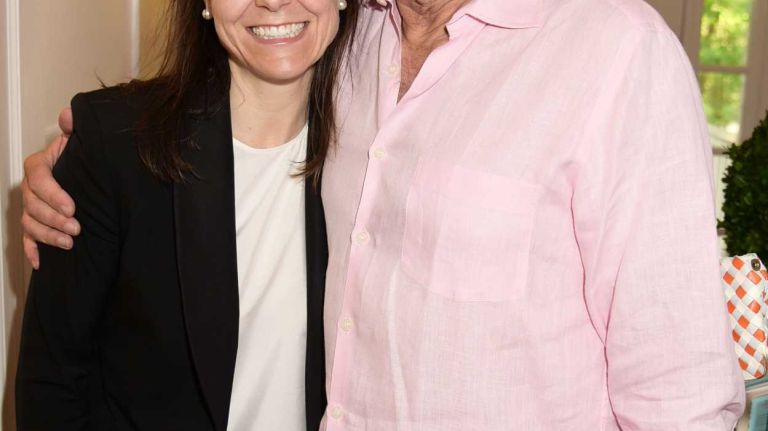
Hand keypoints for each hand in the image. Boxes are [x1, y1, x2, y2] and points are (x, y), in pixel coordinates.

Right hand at [21, 108, 79, 268]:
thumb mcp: (81, 142)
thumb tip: (68, 116)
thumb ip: (74, 129)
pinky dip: (32, 251)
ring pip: (30, 223)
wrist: (88, 174)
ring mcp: (31, 207)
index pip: (38, 178)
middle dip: (53, 218)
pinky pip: (27, 239)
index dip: (52, 194)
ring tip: (70, 242)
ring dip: (48, 235)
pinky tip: (40, 262)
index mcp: (40, 165)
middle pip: (32, 204)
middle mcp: (31, 187)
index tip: (72, 207)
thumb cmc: (82, 159)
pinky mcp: (36, 224)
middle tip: (76, 227)